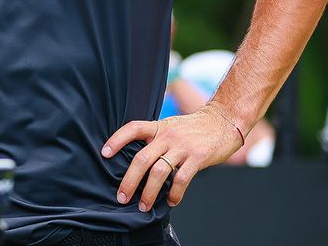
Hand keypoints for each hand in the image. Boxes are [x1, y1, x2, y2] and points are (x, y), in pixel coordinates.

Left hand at [103, 102, 244, 211]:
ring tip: (143, 206)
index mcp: (158, 127)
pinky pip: (182, 179)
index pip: (132, 128)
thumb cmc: (193, 128)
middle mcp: (168, 136)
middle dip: (129, 180)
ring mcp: (183, 147)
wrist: (223, 122)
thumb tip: (136, 160)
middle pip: (141, 158)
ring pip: (159, 172)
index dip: (117, 139)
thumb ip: (155, 139)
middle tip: (121, 197)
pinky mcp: (198, 158)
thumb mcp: (170, 126)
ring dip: (148, 192)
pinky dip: (174, 194)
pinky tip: (170, 201)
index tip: (104, 154)